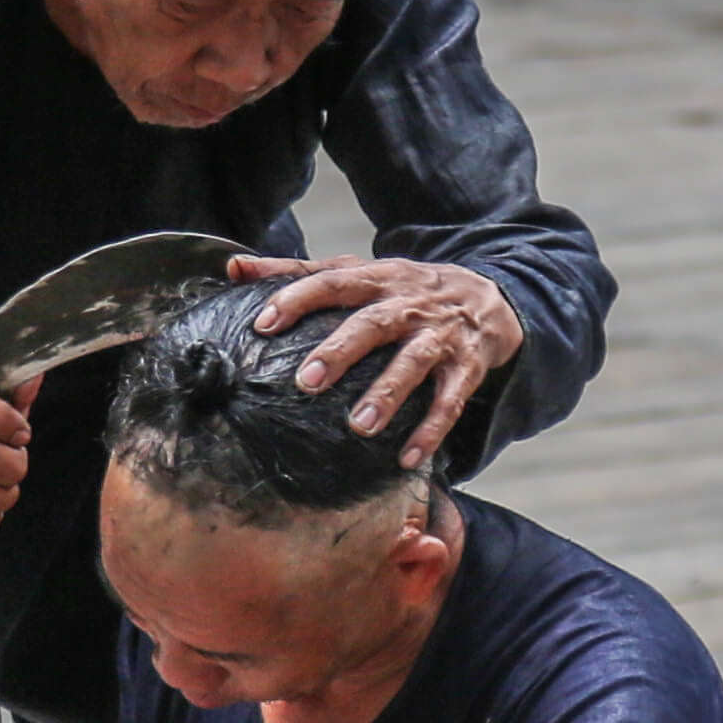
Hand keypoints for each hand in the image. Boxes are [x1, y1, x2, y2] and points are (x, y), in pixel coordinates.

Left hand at [226, 251, 520, 466]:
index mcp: (377, 278)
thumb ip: (297, 271)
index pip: (334, 282)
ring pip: (414, 363)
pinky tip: (407, 457)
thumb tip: (234, 266)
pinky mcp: (467, 367)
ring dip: (387, 395)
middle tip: (307, 381)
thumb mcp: (358, 271)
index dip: (299, 299)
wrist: (488, 297)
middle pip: (373, 324)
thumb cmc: (405, 289)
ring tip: (359, 427)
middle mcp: (409, 304)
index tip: (264, 324)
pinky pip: (450, 401)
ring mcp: (440, 336)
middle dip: (341, 351)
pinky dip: (431, 429)